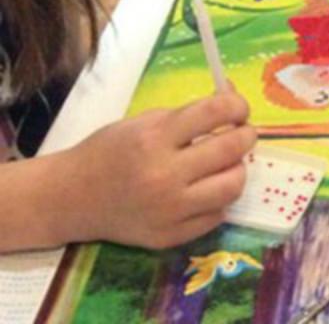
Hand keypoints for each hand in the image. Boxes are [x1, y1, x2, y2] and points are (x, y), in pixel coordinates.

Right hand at [63, 92, 256, 248]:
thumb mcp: (146, 120)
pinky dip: (218, 199)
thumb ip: (190, 114)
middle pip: (232, 149)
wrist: (72, 198)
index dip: (238, 105)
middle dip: (246, 135)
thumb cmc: (110, 150)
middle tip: (242, 133)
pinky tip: (205, 189)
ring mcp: (169, 211)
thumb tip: (233, 101)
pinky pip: (217, 215)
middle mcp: (164, 176)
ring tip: (225, 163)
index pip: (216, 112)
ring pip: (232, 186)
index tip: (239, 108)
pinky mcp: (170, 237)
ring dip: (237, 169)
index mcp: (155, 138)